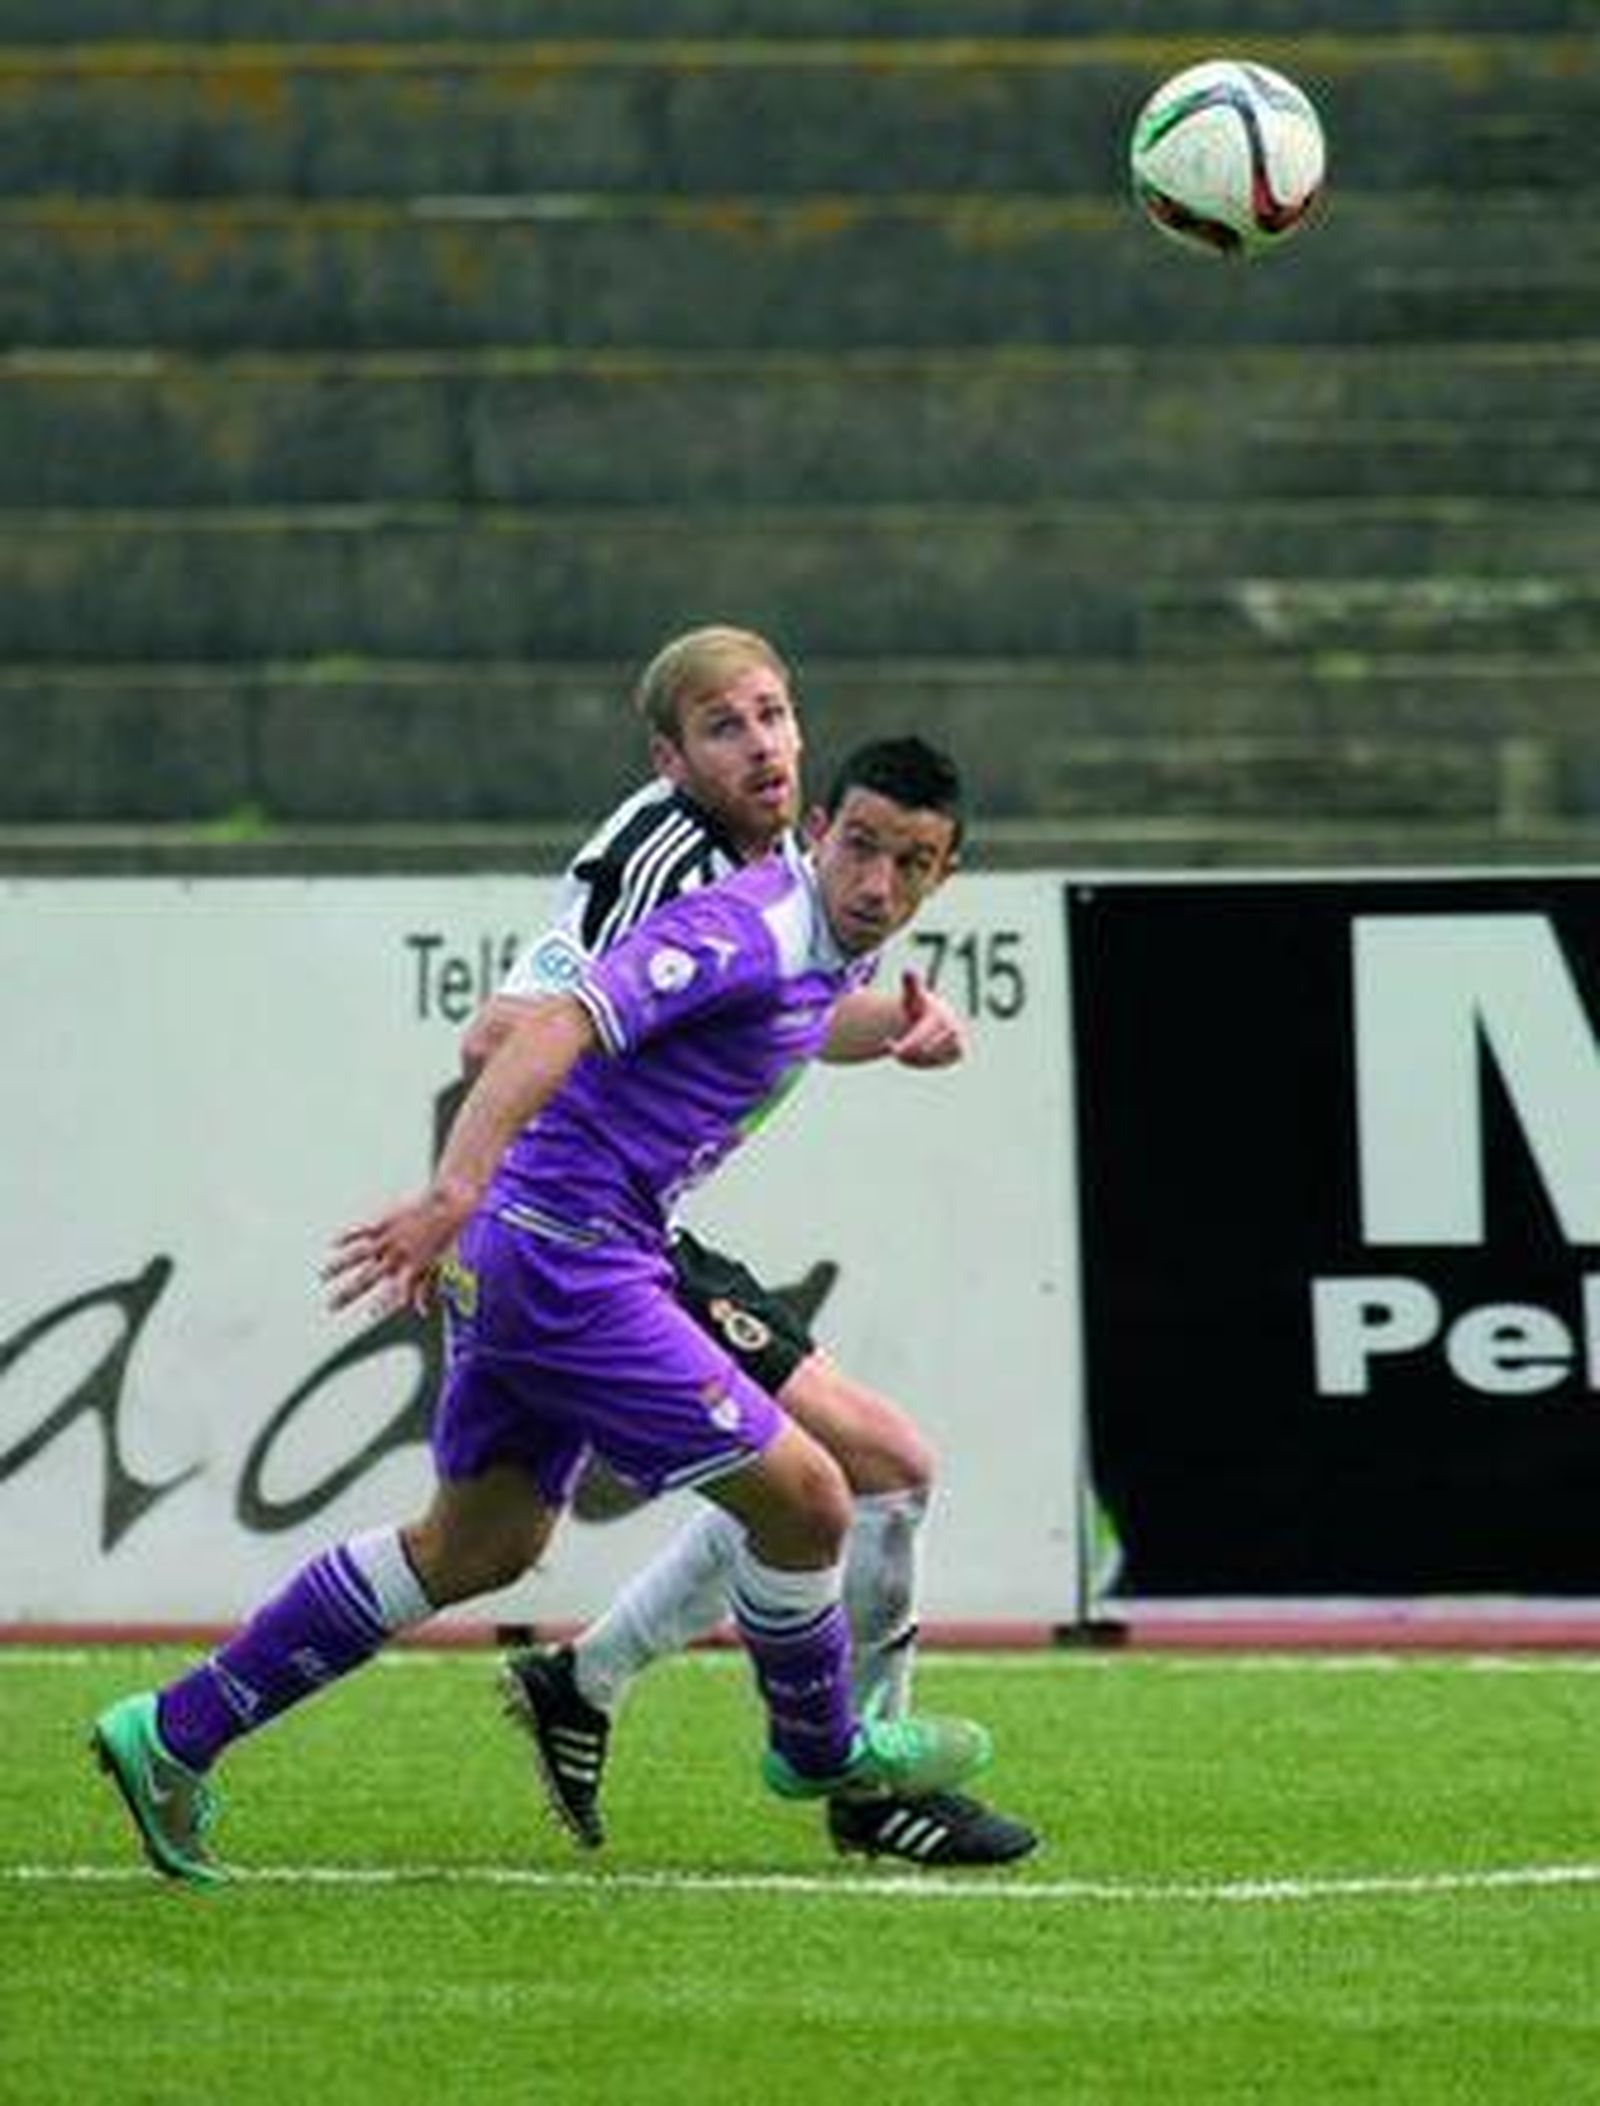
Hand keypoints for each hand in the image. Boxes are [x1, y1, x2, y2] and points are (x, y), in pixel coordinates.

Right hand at [323, 1178, 476, 1317]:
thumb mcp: (438, 1264)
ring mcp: (387, 1239)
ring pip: (358, 1256)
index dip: (382, 1306)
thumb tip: (422, 1311)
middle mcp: (396, 1256)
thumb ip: (425, 1288)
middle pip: (366, 1280)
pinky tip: (332, 1243)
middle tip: (331, 1307)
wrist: (448, 1204)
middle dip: (347, 1295)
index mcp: (411, 1268)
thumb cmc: (445, 1235)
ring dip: (339, 1267)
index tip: (370, 1316)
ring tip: (323, 1277)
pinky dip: (346, 1236)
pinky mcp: (383, 1222)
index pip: (393, 1293)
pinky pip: (360, 1230)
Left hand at [884, 970, 965, 1068]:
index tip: (886, 1044)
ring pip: (927, 1059)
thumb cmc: (919, 1007)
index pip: (919, 1038)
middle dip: (904, 1051)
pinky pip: (935, 1064)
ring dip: (911, 1057)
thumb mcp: (913, 997)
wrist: (934, 1017)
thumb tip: (909, 969)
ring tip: (903, 1048)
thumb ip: (911, 984)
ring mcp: (958, 1042)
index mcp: (941, 1017)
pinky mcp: (959, 1054)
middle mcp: (953, 1030)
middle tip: (893, 1047)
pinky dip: (920, 1062)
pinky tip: (914, 1054)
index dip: (902, 1045)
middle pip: (922, 1051)